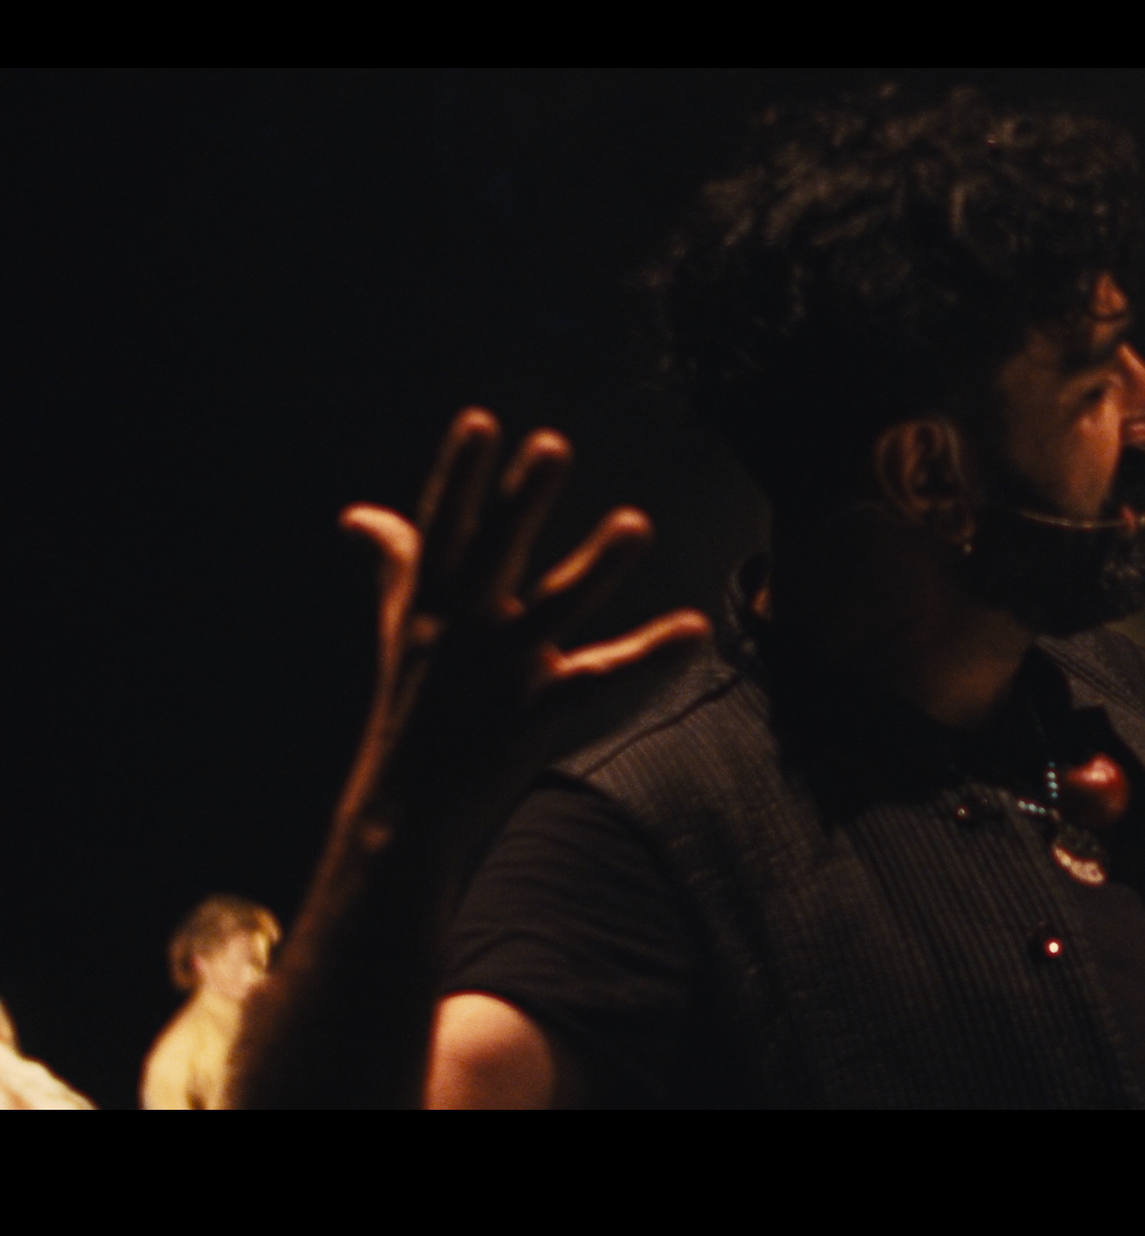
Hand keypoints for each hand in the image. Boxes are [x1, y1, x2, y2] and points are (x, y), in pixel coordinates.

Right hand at [333, 409, 708, 856]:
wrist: (400, 814)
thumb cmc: (413, 708)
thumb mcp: (403, 628)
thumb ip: (396, 564)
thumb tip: (357, 515)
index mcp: (432, 602)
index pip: (445, 526)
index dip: (461, 475)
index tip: (479, 421)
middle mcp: (462, 629)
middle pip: (495, 552)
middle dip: (521, 499)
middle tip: (551, 443)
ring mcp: (498, 672)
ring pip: (552, 608)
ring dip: (596, 566)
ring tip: (637, 522)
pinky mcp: (532, 715)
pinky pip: (597, 679)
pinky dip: (648, 654)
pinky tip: (695, 629)